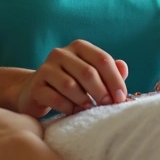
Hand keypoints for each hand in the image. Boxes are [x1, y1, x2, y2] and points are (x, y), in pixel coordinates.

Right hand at [12, 40, 128, 116]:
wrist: (36, 91)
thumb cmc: (72, 83)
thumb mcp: (92, 75)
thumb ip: (110, 70)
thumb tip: (123, 67)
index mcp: (79, 47)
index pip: (102, 60)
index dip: (115, 80)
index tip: (121, 98)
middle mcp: (61, 53)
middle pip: (88, 72)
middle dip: (102, 92)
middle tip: (108, 106)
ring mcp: (46, 68)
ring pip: (70, 86)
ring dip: (84, 101)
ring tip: (90, 109)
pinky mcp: (35, 86)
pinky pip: (55, 98)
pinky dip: (68, 107)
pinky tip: (73, 112)